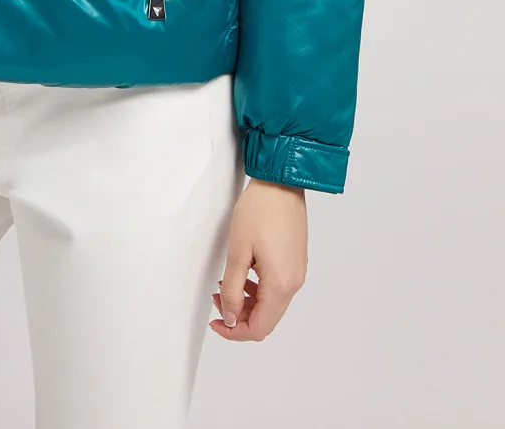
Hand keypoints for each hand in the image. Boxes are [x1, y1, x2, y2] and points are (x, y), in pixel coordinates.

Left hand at [210, 177, 307, 339]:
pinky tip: (243, 274)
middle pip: (267, 319)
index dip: (235, 331)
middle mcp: (294, 283)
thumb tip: (231, 317)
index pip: (259, 327)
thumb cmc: (259, 211)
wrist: (281, 183)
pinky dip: (258, 290)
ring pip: (272, 304)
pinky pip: (277, 288)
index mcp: (281, 284)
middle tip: (217, 300)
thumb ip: (233, 290)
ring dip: (248, 302)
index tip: (216, 322)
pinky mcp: (296, 262)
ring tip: (226, 285)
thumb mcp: (238, 252)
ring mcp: (297, 272)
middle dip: (239, 316)